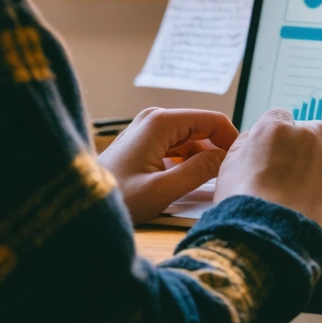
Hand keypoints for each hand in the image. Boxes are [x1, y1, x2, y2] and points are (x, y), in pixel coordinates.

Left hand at [98, 107, 238, 224]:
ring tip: (212, 184)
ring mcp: (148, 129)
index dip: (231, 140)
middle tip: (230, 177)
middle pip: (202, 128)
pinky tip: (191, 183)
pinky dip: (188, 162)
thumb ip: (198, 172)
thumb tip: (225, 158)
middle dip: (218, 150)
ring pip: (190, 139)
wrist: (81, 204)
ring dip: (203, 158)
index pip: (212, 120)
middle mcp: (154, 118)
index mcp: (160, 122)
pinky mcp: (143, 142)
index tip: (240, 164)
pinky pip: (176, 147)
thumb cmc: (117, 198)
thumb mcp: (162, 190)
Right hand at [214, 108, 321, 231]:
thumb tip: (256, 140)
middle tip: (290, 169)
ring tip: (302, 188)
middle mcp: (303, 134)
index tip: (275, 148)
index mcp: (274, 127)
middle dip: (302, 145)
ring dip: (317, 162)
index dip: (277, 135)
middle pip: (308, 130)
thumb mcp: (230, 163)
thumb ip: (248, 143)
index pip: (280, 116)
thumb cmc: (245, 200)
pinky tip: (315, 198)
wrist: (267, 231)